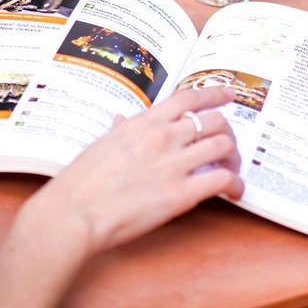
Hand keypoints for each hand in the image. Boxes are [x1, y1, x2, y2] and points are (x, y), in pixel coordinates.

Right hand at [21, 84, 242, 254]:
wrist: (74, 213)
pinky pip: (222, 179)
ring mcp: (173, 164)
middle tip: (228, 146)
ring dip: (234, 158)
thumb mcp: (101, 144)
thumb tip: (121, 119)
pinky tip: (233, 192)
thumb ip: (121, 130)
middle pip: (215, 121)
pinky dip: (234, 184)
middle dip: (228, 132)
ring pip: (224, 146)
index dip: (215, 94)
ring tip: (231, 170)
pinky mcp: (180, 194)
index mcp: (144, 123)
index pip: (189, 98)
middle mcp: (163, 138)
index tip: (229, 95)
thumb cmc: (81, 182)